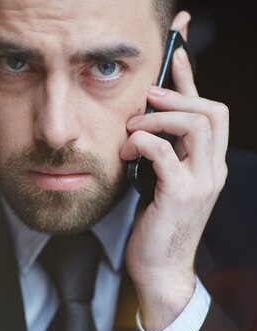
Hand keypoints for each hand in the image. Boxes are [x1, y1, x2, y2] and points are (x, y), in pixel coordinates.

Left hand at [119, 16, 228, 330]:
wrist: (160, 268)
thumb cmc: (156, 226)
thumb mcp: (159, 182)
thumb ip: (159, 155)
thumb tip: (140, 127)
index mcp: (209, 163)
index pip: (210, 110)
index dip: (191, 79)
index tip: (175, 52)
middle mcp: (213, 169)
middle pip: (212, 111)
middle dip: (176, 95)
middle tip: (144, 100)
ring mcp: (201, 182)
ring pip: (195, 124)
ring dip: (157, 118)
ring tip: (131, 131)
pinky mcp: (180, 194)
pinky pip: (164, 152)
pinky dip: (141, 143)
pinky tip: (125, 151)